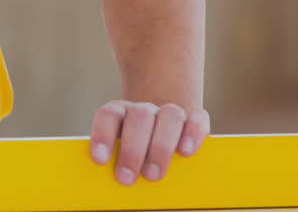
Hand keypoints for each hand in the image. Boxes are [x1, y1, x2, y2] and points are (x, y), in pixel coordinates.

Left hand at [88, 100, 209, 184]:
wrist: (158, 131)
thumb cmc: (134, 151)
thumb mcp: (118, 154)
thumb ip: (113, 161)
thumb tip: (100, 188)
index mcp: (121, 113)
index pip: (109, 115)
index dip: (103, 135)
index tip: (99, 161)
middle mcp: (144, 109)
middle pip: (140, 117)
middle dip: (133, 150)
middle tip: (126, 179)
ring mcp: (169, 111)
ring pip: (170, 114)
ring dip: (161, 146)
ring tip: (154, 176)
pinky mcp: (194, 118)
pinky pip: (197, 118)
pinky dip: (193, 134)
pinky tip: (186, 153)